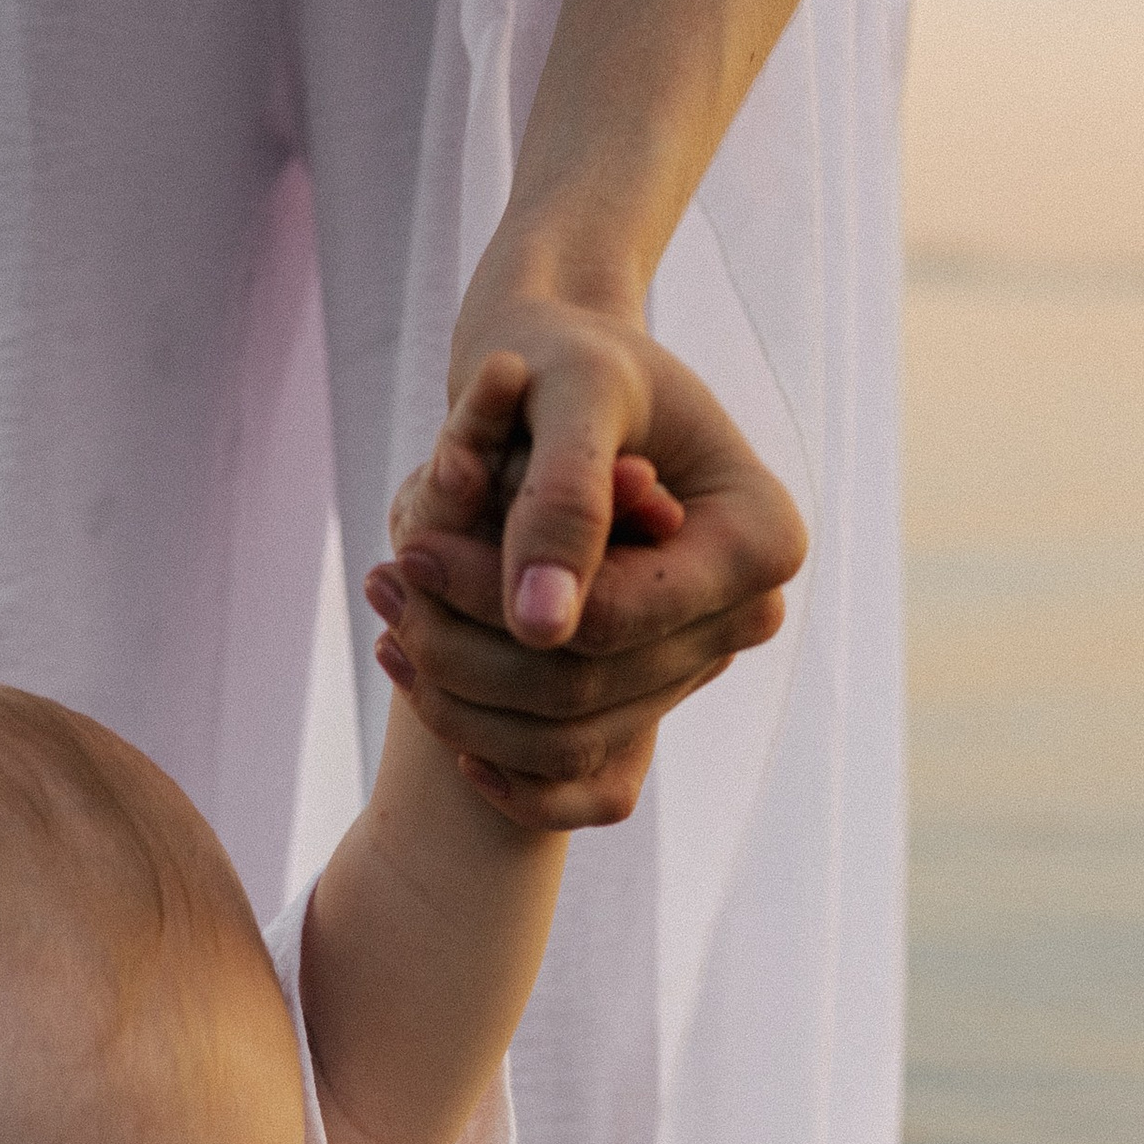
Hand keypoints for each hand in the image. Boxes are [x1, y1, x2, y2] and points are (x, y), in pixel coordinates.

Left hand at [366, 300, 805, 831]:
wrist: (568, 380)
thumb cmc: (571, 360)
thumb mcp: (570, 394)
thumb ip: (561, 500)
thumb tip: (541, 629)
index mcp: (761, 541)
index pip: (615, 617)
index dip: (500, 600)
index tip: (409, 551)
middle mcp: (748, 618)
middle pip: (588, 686)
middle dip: (469, 650)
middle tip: (381, 585)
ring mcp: (701, 667)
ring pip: (569, 738)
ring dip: (462, 706)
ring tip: (387, 629)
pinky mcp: (658, 701)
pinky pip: (584, 783)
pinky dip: (504, 770)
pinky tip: (435, 714)